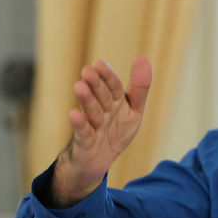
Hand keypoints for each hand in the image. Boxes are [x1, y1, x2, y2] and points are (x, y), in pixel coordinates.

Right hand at [51, 56, 151, 206]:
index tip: (99, 64)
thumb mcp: (134, 110)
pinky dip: (80, 123)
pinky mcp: (85, 142)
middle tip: (88, 71)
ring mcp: (93, 126)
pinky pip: (83, 132)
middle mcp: (103, 111)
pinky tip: (74, 113)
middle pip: (102, 96)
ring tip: (80, 86)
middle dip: (96, 84)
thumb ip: (140, 87)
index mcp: (115, 101)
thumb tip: (143, 57)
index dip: (108, 76)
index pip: (113, 86)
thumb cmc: (116, 131)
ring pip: (92, 112)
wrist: (98, 160)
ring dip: (87, 99)